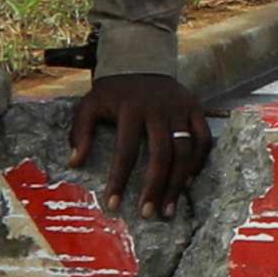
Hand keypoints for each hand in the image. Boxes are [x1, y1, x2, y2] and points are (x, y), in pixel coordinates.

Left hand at [75, 70, 210, 216]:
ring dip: (178, 183)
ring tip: (168, 209)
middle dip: (155, 188)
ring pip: (185, 151)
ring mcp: (180, 109)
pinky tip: (188, 182)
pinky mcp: (196, 109)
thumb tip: (74, 162)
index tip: (113, 205)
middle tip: (148, 214)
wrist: (141, 62)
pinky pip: (203, 140)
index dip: (119, 180)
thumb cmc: (112, 91)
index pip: (126, 151)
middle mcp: (159, 110)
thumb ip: (80, 132)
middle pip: (161, 155)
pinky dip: (198, 162)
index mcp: (131, 110)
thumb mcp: (88, 104)